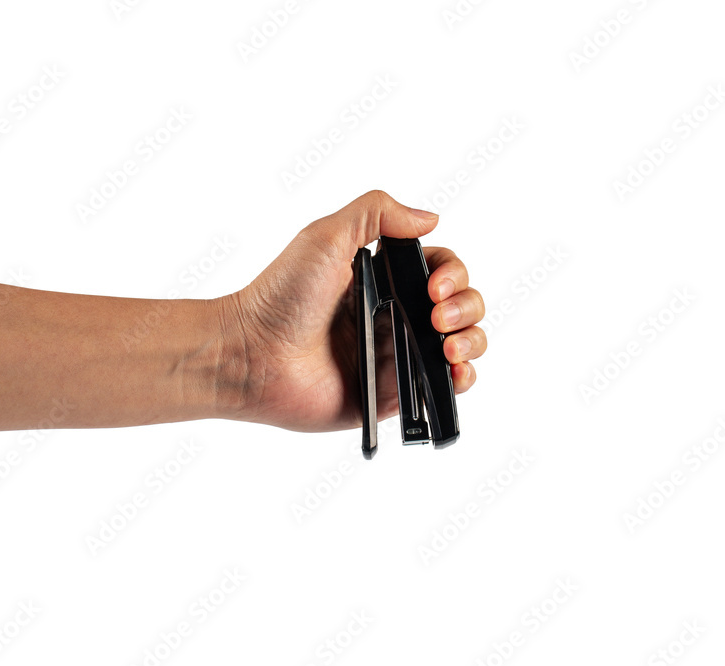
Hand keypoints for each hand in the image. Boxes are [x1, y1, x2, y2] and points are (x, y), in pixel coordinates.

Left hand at [218, 190, 486, 432]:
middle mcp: (393, 316)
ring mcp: (395, 356)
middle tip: (437, 315)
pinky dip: (461, 380)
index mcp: (382, 279)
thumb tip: (430, 218)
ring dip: (472, 340)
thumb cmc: (280, 297)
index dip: (453, 274)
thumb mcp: (326, 235)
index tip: (434, 285)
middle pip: (462, 306)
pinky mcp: (391, 394)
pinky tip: (452, 372)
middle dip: (467, 306)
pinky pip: (442, 390)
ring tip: (446, 346)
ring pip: (461, 346)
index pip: (442, 270)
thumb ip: (377, 213)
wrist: (252, 355)